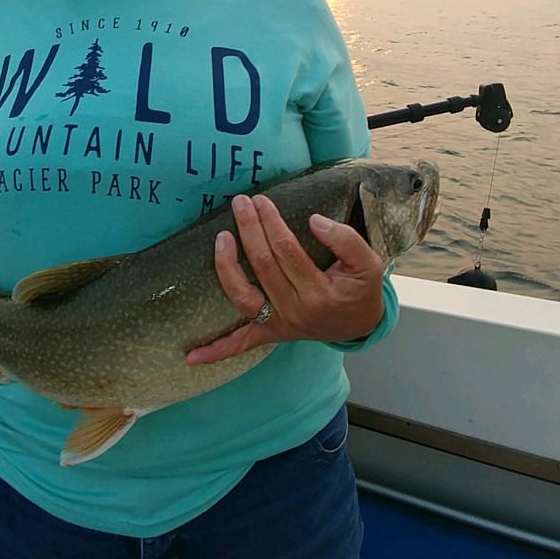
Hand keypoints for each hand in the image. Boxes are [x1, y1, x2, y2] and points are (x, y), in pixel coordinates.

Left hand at [186, 193, 384, 365]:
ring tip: (221, 237)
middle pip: (263, 265)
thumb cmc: (360, 290)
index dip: (271, 223)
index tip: (262, 202)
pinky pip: (241, 344)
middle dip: (250, 230)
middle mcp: (296, 311)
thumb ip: (347, 240)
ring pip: (243, 296)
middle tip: (241, 203)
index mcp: (319, 293)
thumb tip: (315, 221)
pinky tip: (190, 357)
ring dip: (226, 266)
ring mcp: (280, 325)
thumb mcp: (369, 264)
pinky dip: (216, 350)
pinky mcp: (270, 333)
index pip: (287, 251)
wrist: (360, 325)